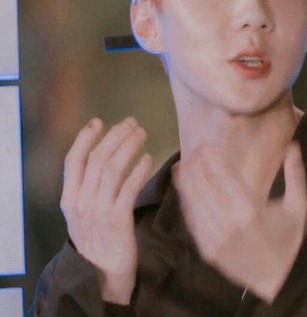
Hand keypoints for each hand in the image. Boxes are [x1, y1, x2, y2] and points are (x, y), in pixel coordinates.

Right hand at [60, 117, 152, 303]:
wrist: (103, 273)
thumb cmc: (96, 238)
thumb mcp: (81, 213)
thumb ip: (85, 188)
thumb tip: (101, 154)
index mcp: (69, 198)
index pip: (73, 161)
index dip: (85, 138)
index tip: (98, 121)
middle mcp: (81, 202)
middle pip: (97, 159)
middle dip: (115, 136)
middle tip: (132, 122)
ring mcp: (98, 211)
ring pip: (112, 169)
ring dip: (128, 147)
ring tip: (142, 133)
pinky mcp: (118, 220)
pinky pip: (128, 188)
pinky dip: (139, 170)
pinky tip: (148, 158)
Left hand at [172, 142, 306, 303]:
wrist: (278, 281)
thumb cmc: (289, 240)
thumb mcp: (298, 207)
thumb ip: (295, 175)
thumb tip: (293, 145)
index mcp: (250, 210)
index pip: (224, 176)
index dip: (212, 157)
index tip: (206, 142)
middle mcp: (228, 222)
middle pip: (206, 185)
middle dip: (197, 164)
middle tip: (194, 147)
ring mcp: (215, 237)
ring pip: (195, 202)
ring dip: (187, 180)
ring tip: (183, 162)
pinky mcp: (207, 249)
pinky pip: (193, 220)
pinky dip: (186, 201)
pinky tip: (184, 188)